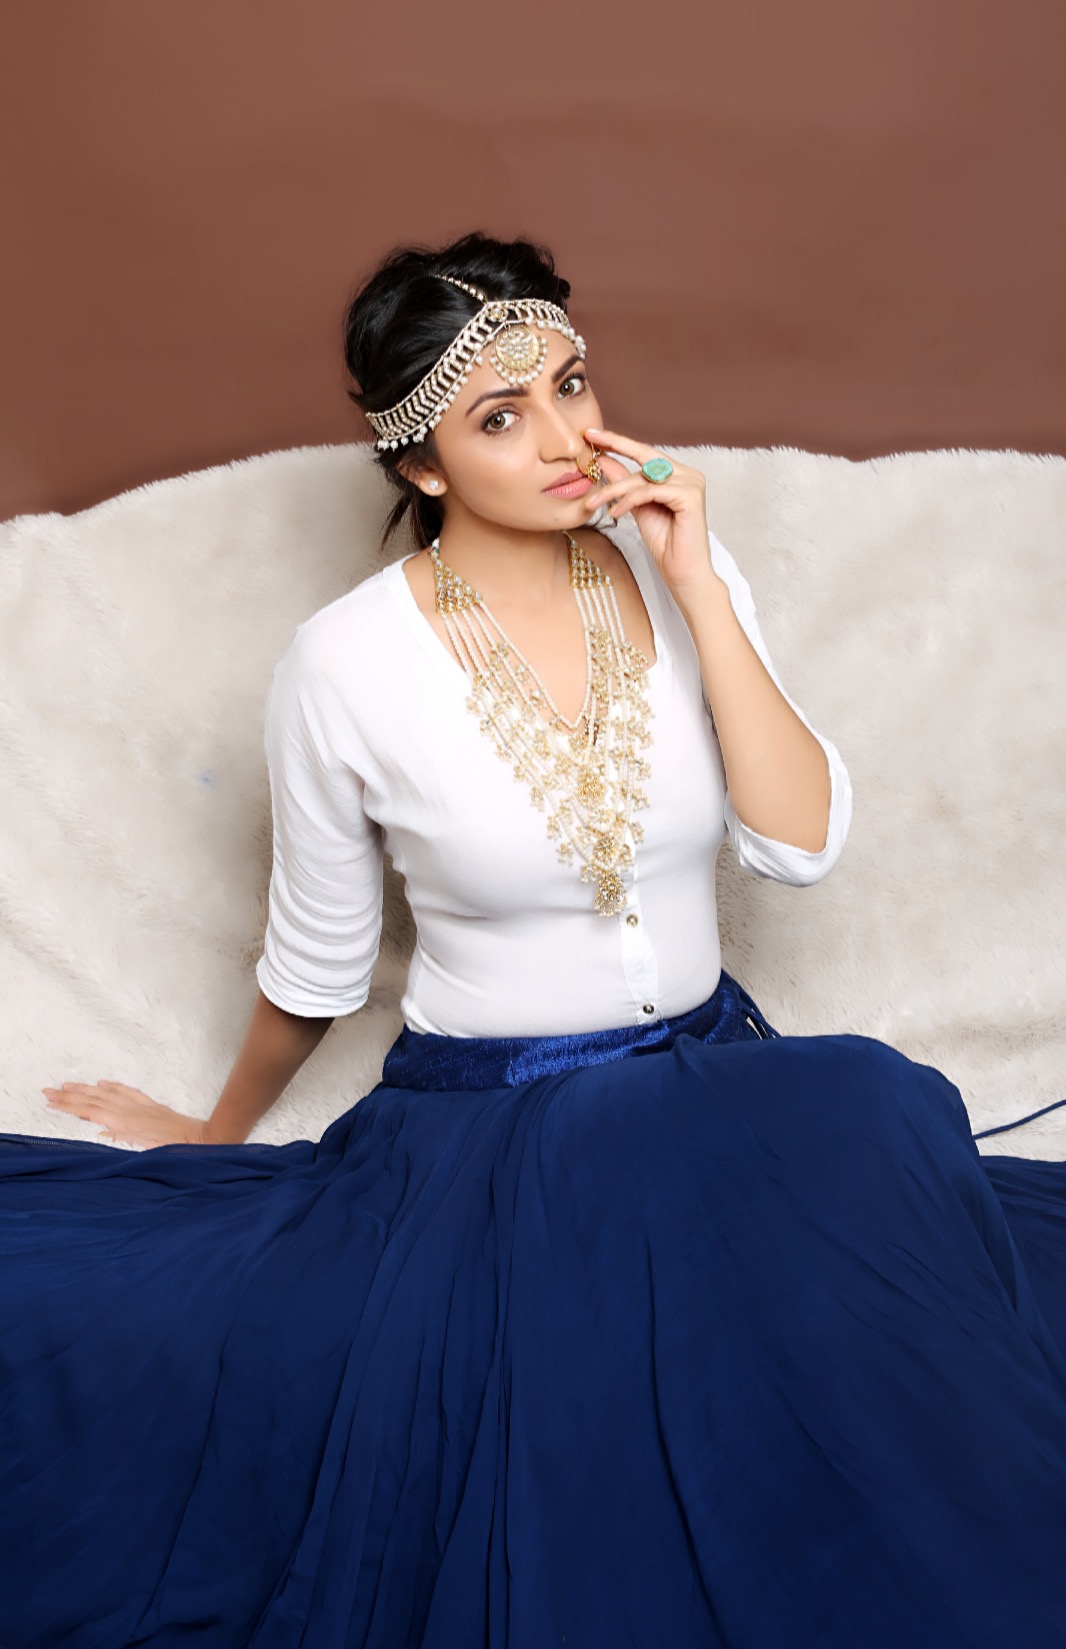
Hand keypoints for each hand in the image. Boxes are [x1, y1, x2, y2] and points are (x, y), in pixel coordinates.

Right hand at [40, 1080, 207, 1148]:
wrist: (202, 1140)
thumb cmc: (176, 1151)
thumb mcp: (146, 1152)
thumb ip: (124, 1140)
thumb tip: (103, 1130)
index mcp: (126, 1123)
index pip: (90, 1111)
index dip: (69, 1106)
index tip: (51, 1102)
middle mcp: (131, 1111)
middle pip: (94, 1099)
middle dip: (70, 1095)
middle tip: (48, 1091)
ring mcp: (141, 1106)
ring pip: (108, 1093)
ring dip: (86, 1088)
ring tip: (68, 1085)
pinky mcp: (151, 1105)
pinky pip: (128, 1092)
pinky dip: (113, 1087)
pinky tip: (103, 1084)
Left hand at [581, 426, 720, 604]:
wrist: (682, 573)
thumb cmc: (665, 544)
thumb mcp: (637, 508)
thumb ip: (624, 483)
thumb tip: (604, 460)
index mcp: (679, 474)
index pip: (645, 452)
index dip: (619, 442)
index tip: (593, 434)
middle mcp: (688, 474)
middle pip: (645, 456)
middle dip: (615, 446)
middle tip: (590, 439)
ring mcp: (692, 483)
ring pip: (643, 477)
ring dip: (614, 489)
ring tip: (593, 503)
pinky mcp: (690, 496)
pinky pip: (650, 491)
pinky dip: (628, 501)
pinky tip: (614, 513)